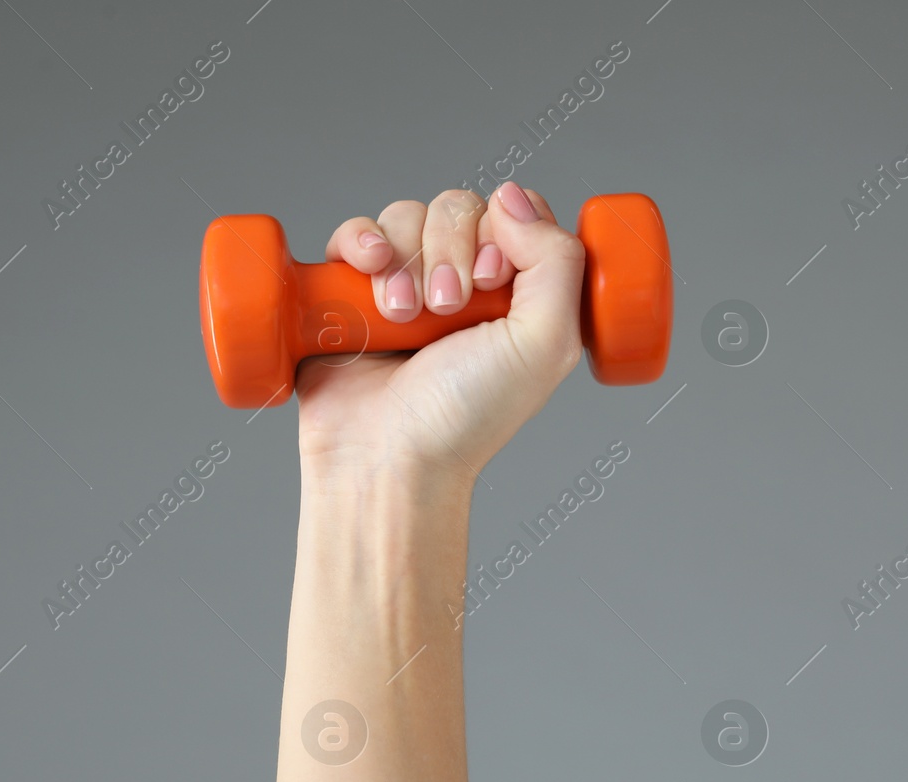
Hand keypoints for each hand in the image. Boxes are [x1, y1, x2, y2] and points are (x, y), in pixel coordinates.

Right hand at [293, 181, 586, 488]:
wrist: (386, 457)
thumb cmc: (467, 418)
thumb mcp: (545, 344)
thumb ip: (557, 261)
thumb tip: (513, 198)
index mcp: (516, 296)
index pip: (515, 214)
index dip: (504, 231)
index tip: (494, 279)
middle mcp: (463, 286)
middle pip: (458, 208)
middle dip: (451, 251)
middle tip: (447, 308)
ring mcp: (405, 286)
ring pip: (406, 216)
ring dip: (405, 259)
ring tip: (405, 315)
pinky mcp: (351, 293)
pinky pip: (355, 234)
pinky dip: (359, 242)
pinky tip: (367, 272)